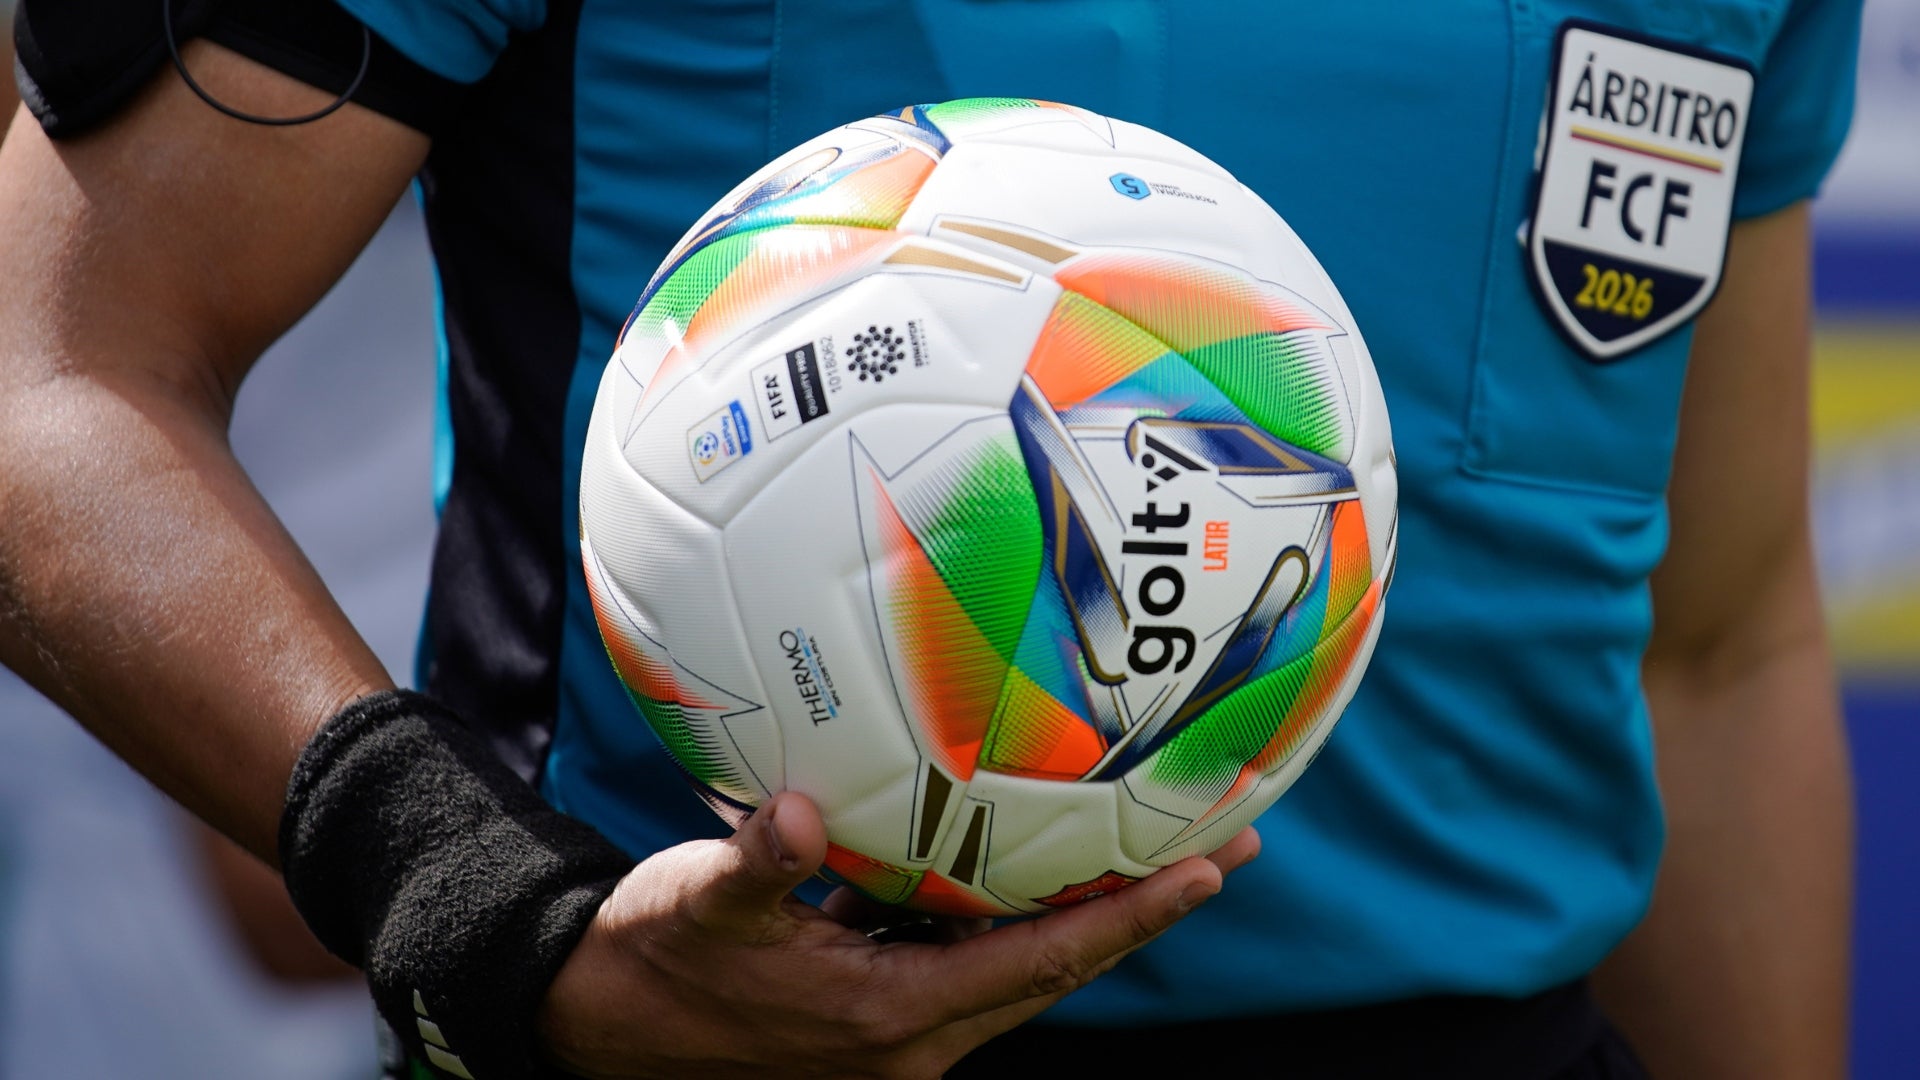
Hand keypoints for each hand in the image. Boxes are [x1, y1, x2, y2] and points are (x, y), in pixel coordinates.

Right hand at [538, 791, 1258, 1078]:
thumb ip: (756, 865)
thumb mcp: (699, 908)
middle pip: (1055, 973)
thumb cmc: (651, 963)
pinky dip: (1020, 920)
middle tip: (1223, 847)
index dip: (1129, 921)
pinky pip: (973, 964)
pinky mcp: (878, 1015)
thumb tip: (794, 818)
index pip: (1038, 965)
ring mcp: (900, 1034)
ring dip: (1092, 920)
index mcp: (888, 1019)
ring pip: (1021, 973)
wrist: (598, 1023)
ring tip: (1161, 854)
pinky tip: (1045, 868)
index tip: (1206, 873)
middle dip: (1142, 914)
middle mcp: (913, 1039)